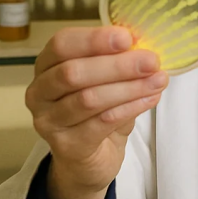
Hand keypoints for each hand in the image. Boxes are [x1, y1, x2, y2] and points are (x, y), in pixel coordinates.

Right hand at [25, 26, 166, 198]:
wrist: (89, 161)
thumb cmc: (97, 113)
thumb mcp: (106, 81)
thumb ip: (118, 62)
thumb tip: (145, 48)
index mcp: (46, 65)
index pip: (62, 44)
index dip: (94, 39)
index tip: (127, 37)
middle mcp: (39, 92)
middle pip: (73, 72)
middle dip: (117, 65)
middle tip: (151, 61)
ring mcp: (48, 121)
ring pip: (88, 99)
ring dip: (128, 88)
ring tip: (157, 81)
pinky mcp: (65, 146)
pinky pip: (100, 123)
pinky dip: (129, 109)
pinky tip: (149, 99)